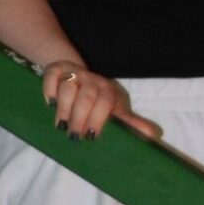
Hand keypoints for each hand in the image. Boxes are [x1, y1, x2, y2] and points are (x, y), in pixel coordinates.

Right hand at [41, 60, 160, 142]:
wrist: (75, 73)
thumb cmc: (97, 99)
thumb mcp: (113, 109)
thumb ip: (129, 122)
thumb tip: (153, 135)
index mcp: (107, 90)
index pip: (106, 101)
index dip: (98, 118)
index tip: (91, 136)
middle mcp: (92, 80)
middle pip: (87, 96)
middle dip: (79, 117)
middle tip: (73, 136)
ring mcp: (73, 73)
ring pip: (69, 86)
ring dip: (64, 107)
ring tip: (60, 125)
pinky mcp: (56, 68)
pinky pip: (52, 74)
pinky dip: (50, 89)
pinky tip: (50, 103)